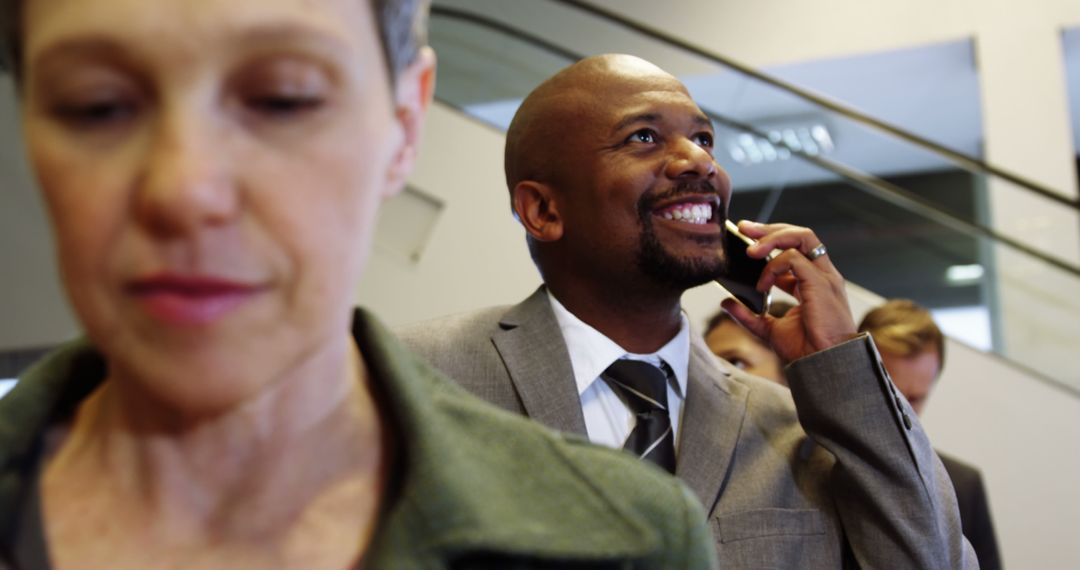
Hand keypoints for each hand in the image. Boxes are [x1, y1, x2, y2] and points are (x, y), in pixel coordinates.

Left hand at [720, 221, 856, 362]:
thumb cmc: (807, 350)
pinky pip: (794, 259)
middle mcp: (822, 275)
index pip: (795, 249)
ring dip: (771, 239)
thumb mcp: (769, 329)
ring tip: (750, 251)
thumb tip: (726, 302)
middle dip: (771, 228)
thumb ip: (748, 315)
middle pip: (800, 235)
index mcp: (814, 283)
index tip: (746, 240)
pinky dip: (774, 267)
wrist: (824, 366)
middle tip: (744, 229)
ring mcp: (824, 277)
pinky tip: (762, 284)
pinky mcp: (820, 283)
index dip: (771, 242)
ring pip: (801, 237)